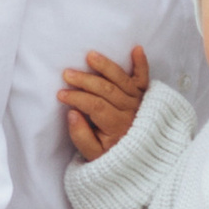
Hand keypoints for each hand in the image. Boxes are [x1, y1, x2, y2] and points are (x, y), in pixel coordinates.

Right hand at [61, 44, 150, 162]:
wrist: (144, 160)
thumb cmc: (113, 155)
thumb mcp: (93, 155)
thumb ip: (81, 136)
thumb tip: (72, 113)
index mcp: (117, 126)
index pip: (95, 106)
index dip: (77, 98)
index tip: (61, 94)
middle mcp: (130, 111)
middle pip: (107, 90)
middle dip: (85, 80)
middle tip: (67, 73)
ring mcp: (139, 101)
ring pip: (122, 80)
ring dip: (106, 66)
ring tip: (90, 56)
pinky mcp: (146, 95)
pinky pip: (144, 78)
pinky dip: (142, 63)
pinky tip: (136, 48)